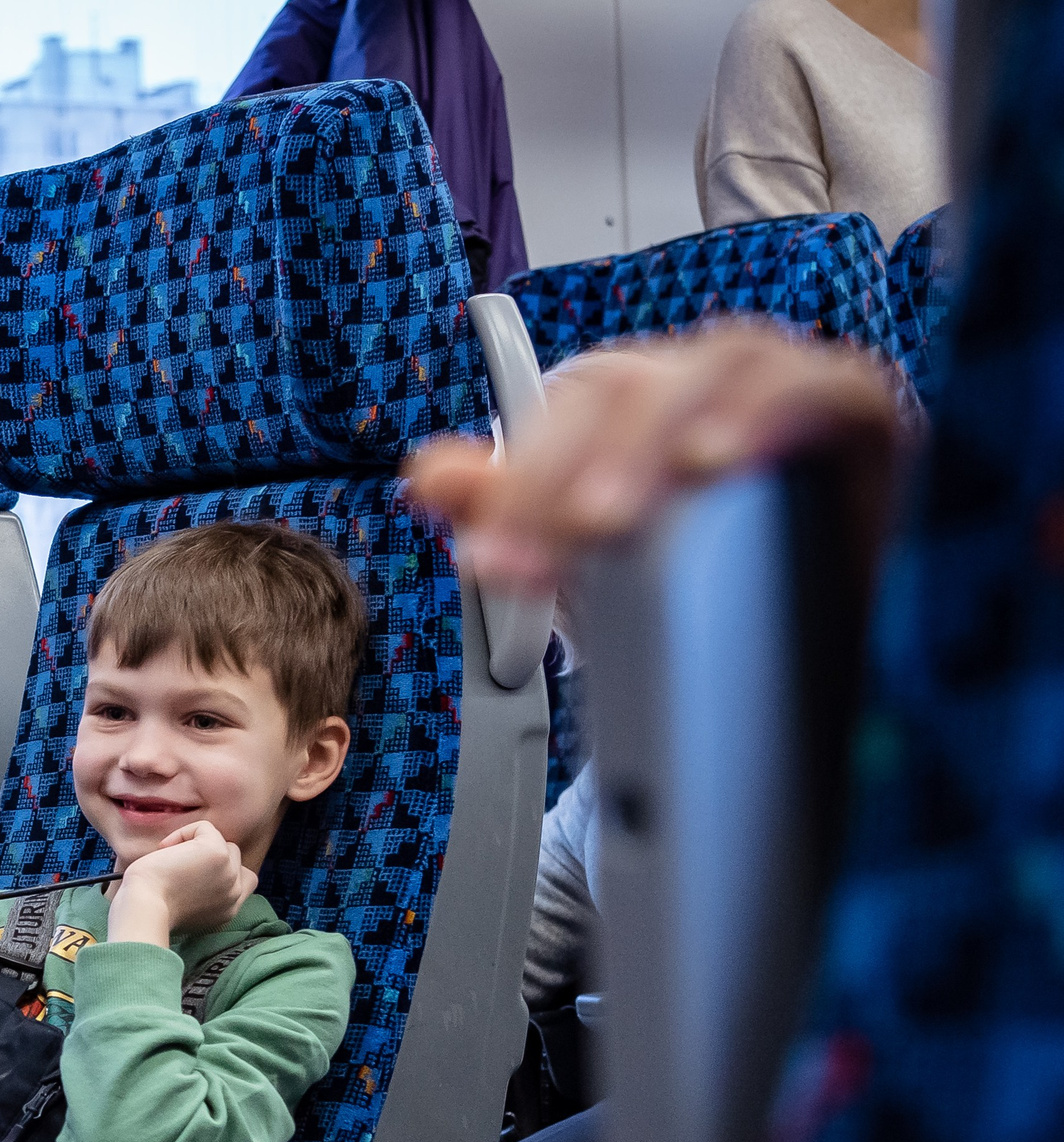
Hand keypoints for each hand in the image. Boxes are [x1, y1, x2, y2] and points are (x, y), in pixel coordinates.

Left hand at [111, 820, 256, 947]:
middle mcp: (235, 894)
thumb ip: (203, 894)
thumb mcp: (186, 908)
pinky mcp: (218, 853)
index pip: (245, 881)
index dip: (221, 870)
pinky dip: (182, 833)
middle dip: (208, 856)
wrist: (144, 908)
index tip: (192, 874)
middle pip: (234, 857)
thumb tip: (195, 868)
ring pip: (222, 842)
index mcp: (229, 910)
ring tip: (171, 860)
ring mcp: (229, 873)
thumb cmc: (150, 910)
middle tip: (178, 868)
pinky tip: (165, 850)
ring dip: (196, 845)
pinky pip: (205, 828)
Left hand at [403, 323, 907, 599]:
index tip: (491, 559)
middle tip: (542, 556)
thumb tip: (428, 475)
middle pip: (627, 387)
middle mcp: (699, 382)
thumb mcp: (597, 556)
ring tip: (613, 514)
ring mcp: (778, 384)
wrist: (824, 634)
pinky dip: (762, 413)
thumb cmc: (707, 576)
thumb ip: (514, 508)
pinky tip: (716, 461)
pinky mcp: (855, 402)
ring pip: (713, 367)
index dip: (519, 481)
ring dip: (655, 438)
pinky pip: (816, 383)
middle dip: (570, 472)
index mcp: (630, 407)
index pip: (562, 414)